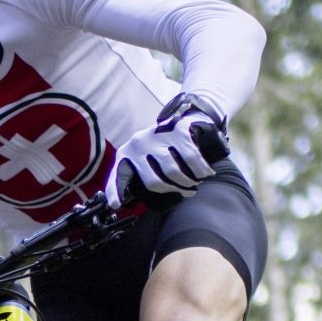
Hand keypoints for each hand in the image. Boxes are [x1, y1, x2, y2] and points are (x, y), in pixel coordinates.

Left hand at [106, 93, 225, 206]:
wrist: (186, 116)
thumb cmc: (165, 146)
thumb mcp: (147, 158)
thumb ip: (144, 175)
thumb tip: (134, 202)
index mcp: (127, 154)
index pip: (118, 176)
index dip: (115, 191)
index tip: (115, 204)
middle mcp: (138, 143)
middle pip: (154, 181)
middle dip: (174, 189)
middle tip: (187, 191)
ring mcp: (156, 135)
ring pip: (172, 170)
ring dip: (188, 182)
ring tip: (196, 183)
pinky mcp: (177, 128)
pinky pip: (190, 156)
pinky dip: (200, 168)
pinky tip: (206, 173)